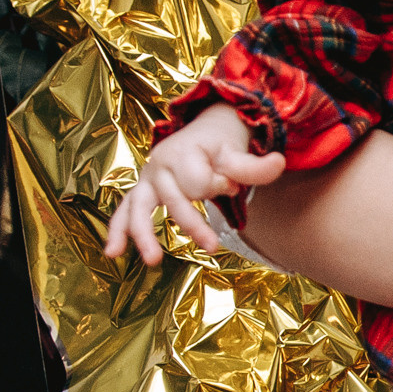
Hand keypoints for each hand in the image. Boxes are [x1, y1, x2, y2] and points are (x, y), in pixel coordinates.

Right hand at [103, 109, 285, 265]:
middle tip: (213, 247)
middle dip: (192, 223)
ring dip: (144, 234)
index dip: (219, 187)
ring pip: (139, 207)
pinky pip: (125, 212)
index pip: (199, 181)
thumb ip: (255, 165)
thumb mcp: (239, 151)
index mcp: (183, 151)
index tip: (229, 184)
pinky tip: (112, 253)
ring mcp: (148, 180)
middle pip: (172, 198)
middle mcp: (160, 165)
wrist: (203, 132)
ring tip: (152, 260)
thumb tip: (280, 162)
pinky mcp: (143, 193)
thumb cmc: (220, 145)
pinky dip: (118, 231)